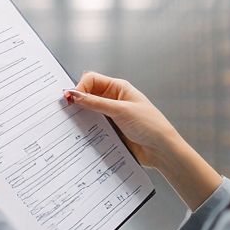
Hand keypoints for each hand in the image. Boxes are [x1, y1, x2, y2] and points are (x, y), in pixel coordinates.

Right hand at [65, 72, 181, 167]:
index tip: (71, 99)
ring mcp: (111, 116)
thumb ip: (96, 103)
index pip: (91, 79)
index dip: (80, 87)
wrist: (162, 150)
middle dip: (77, 101)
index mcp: (118, 88)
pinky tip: (82, 134)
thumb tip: (74, 94)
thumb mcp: (121, 111)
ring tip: (72, 123)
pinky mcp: (110, 130)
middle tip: (67, 111)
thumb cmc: (150, 125)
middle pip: (88, 95)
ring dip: (81, 117)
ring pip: (89, 112)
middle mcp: (114, 100)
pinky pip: (93, 127)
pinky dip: (86, 129)